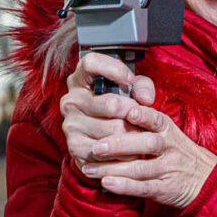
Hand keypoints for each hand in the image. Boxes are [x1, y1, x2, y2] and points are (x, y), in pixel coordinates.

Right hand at [60, 52, 155, 171]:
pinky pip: (106, 151)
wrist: (105, 138)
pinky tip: (129, 149)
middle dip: (133, 111)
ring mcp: (70, 124)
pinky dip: (123, 152)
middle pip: (110, 103)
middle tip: (141, 116)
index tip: (130, 80)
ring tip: (139, 133)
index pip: (90, 63)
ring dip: (132, 133)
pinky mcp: (74, 147)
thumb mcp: (132, 89)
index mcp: (81, 80)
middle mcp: (71, 100)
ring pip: (112, 129)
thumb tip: (145, 99)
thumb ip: (142, 86)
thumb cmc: (119, 106)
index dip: (114, 69)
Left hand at [80, 105, 216, 209]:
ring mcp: (168, 169)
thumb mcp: (167, 132)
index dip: (142, 115)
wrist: (206, 179)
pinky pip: (144, 188)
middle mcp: (169, 147)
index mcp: (168, 130)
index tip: (125, 111)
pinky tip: (107, 184)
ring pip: (140, 168)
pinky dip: (125, 186)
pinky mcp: (165, 189)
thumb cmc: (176, 151)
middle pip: (146, 144)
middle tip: (96, 147)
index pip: (155, 119)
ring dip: (113, 169)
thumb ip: (145, 121)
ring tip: (89, 169)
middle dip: (120, 145)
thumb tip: (116, 107)